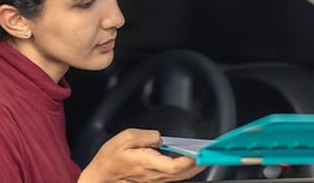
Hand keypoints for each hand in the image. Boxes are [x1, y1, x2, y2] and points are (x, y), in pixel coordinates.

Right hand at [79, 128, 204, 182]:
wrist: (100, 178)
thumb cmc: (110, 159)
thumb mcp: (124, 138)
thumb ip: (146, 136)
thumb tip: (161, 138)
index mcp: (147, 163)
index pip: (174, 166)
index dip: (190, 160)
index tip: (202, 152)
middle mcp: (154, 175)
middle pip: (183, 173)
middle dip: (200, 164)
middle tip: (213, 153)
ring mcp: (155, 180)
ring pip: (181, 176)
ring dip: (195, 167)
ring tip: (207, 155)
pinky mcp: (154, 181)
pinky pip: (175, 176)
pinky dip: (186, 169)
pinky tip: (192, 161)